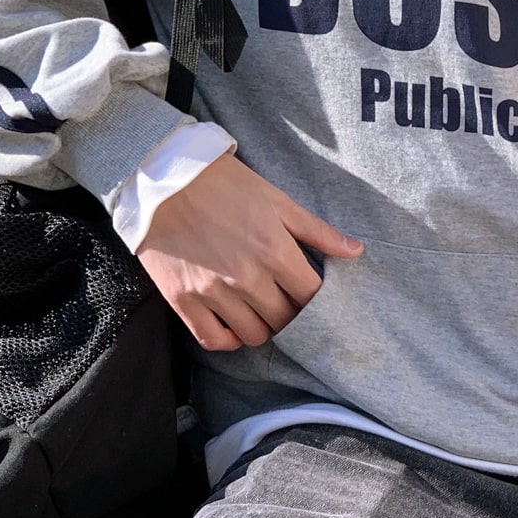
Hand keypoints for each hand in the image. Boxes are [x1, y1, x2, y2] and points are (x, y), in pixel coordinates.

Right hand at [137, 153, 362, 351]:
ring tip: (260, 310)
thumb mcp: (276, 199)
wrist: (161, 177)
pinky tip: (234, 323)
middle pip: (286, 319)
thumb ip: (317, 231)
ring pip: (254, 334)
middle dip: (292, 313)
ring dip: (264, 327)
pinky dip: (229, 339)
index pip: (312, 296)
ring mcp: (213, 292)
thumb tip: (356, 251)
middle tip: (285, 300)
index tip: (310, 293)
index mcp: (274, 250)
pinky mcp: (183, 300)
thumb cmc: (223, 184)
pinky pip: (214, 340)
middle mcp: (246, 277)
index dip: (317, 299)